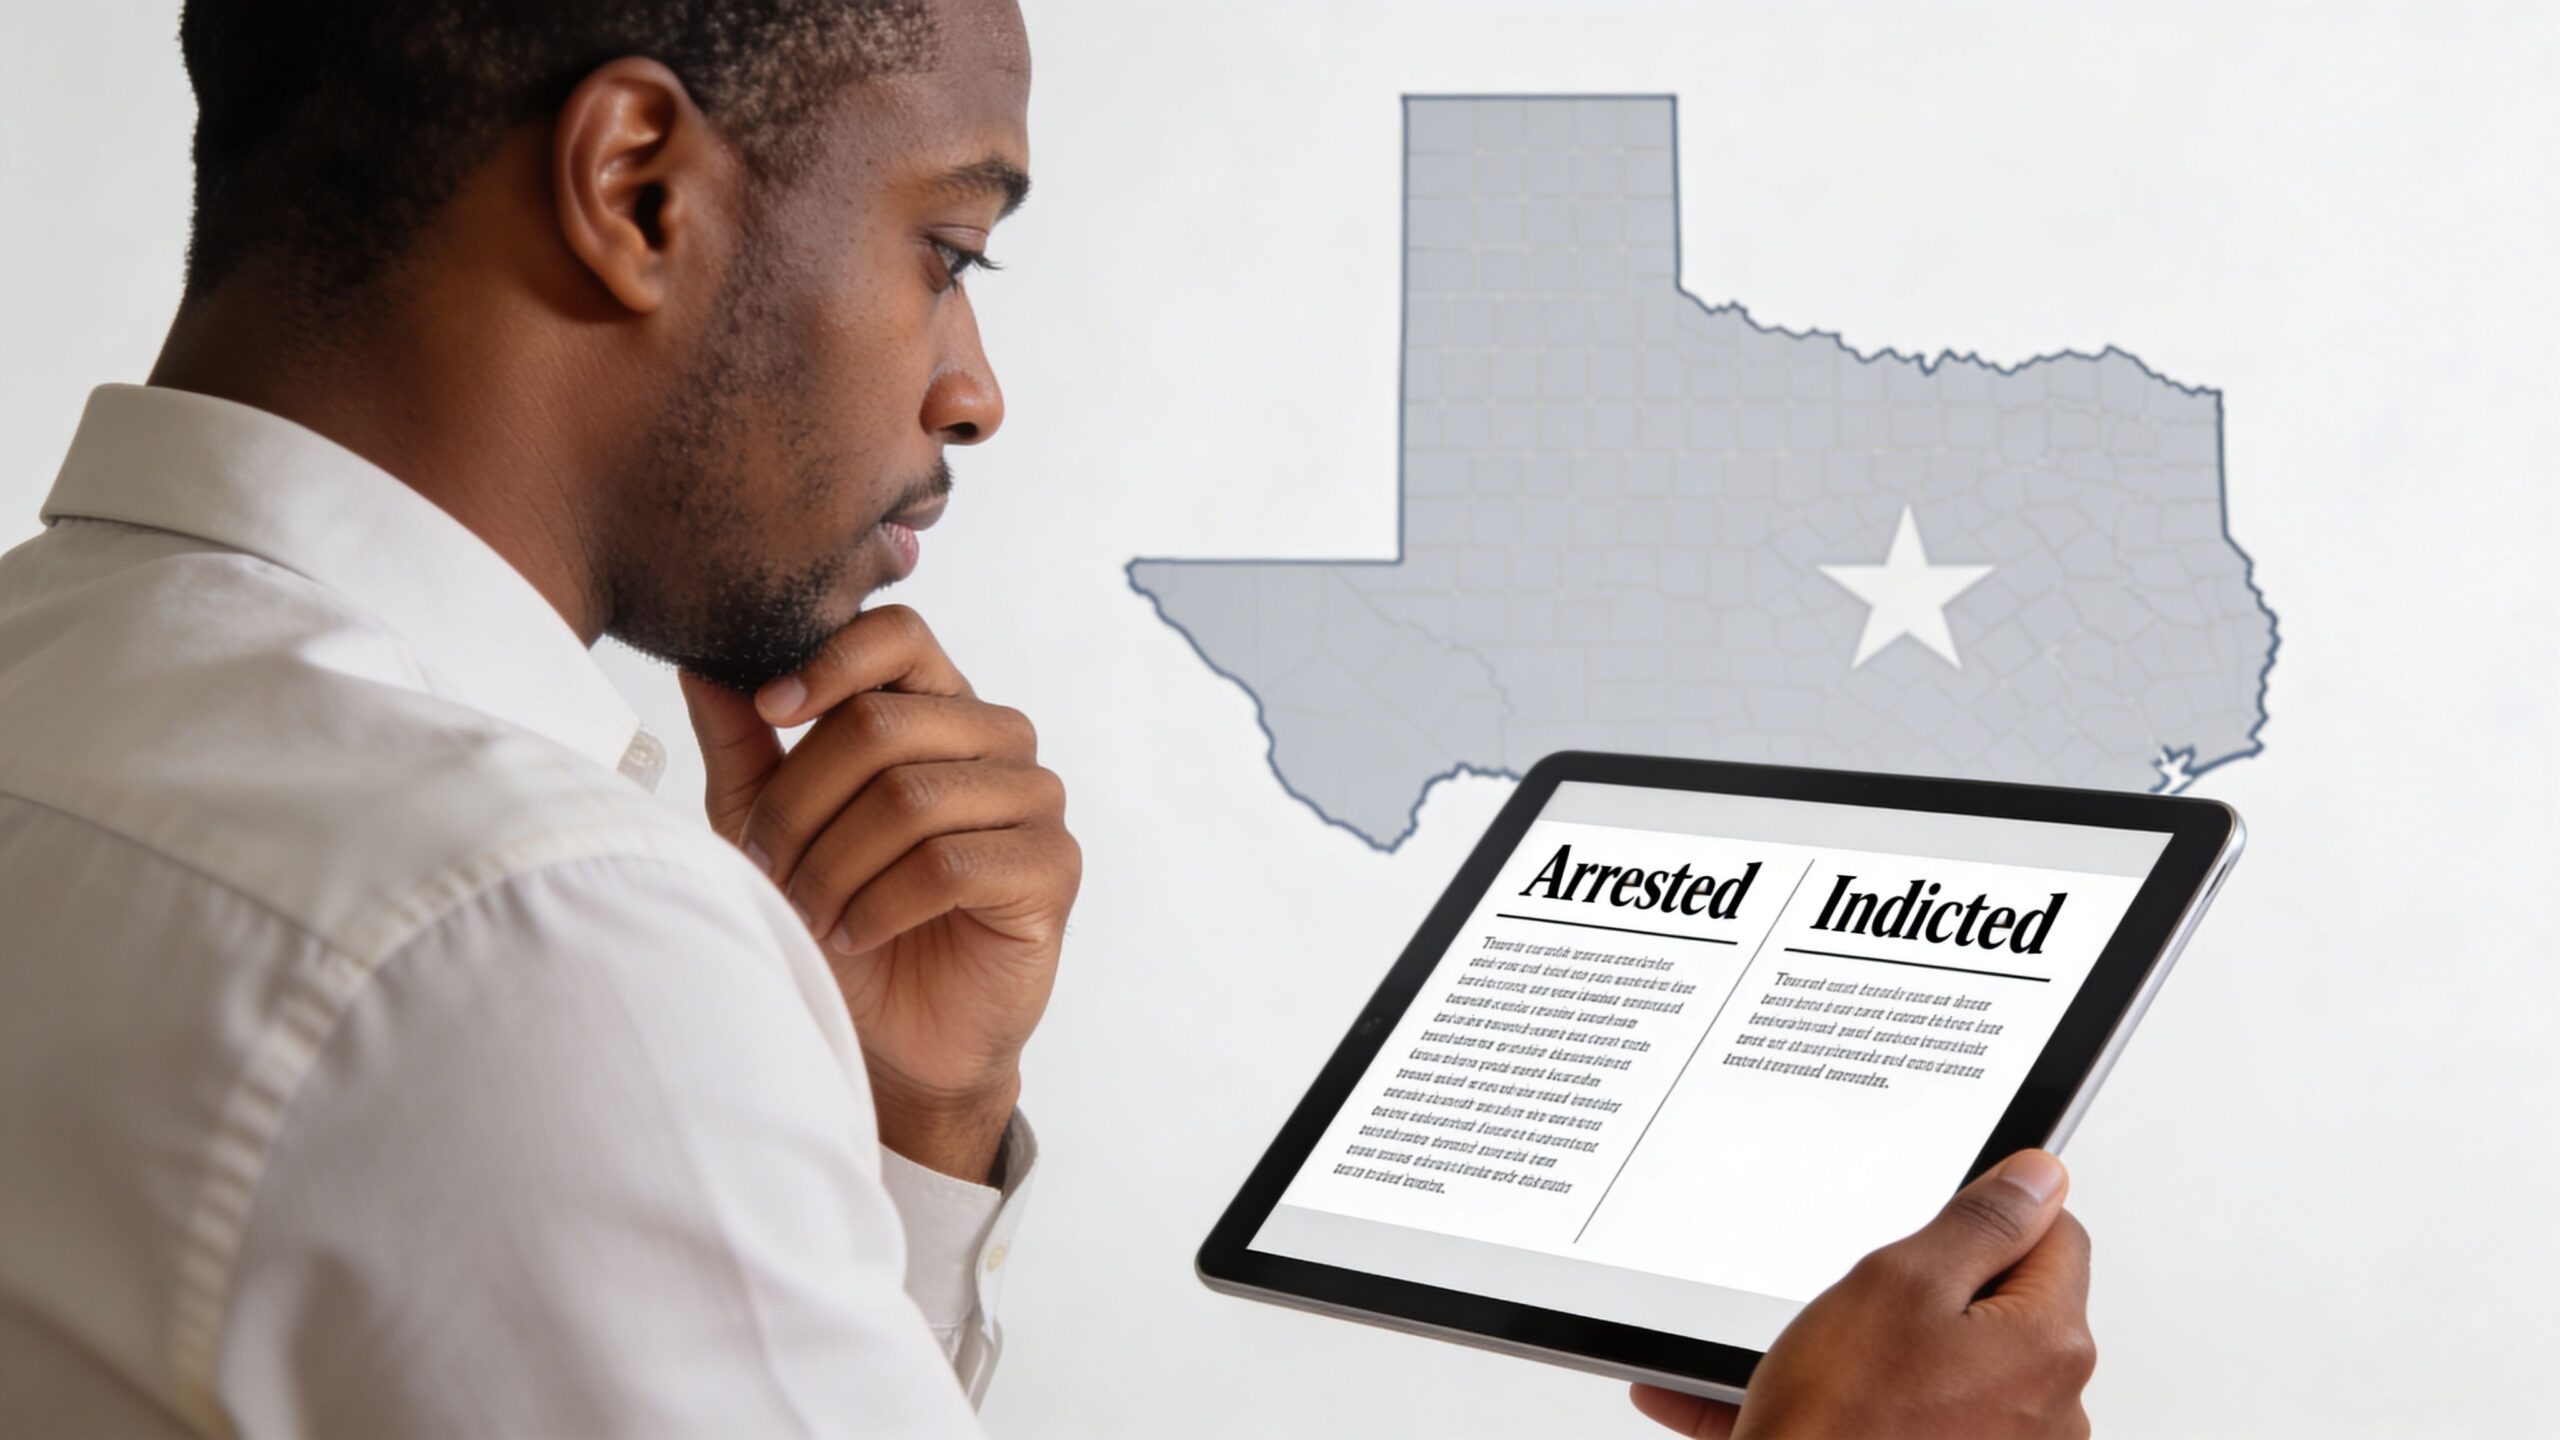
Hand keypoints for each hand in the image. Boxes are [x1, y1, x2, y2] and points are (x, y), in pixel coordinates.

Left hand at [680, 605, 1079, 1182]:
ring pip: (910, 797)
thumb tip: (701, 665)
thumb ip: (746, 746)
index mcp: (937, 707)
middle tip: (764, 866)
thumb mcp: (771, 827)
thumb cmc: (839, 921)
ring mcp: (1034, 800)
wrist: (894, 1041)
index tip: (766, 710)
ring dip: (833, 864)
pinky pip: (951, 863)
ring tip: (809, 912)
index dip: (828, 662)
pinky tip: (855, 935)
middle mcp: (997, 739)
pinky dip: (881, 904)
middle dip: (799, 803)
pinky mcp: (1053, 868)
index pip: (899, 635)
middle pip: (881, 725)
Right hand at [1632, 1150, 2095, 1439]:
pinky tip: (1828, 1402)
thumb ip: (1981, 1222)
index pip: (2055, 1232)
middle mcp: (2053, 1406)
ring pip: (1962, 1359)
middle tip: (1872, 1310)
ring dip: (1902, 1350)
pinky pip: (1936, 1412)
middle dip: (1937, 1291)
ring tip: (1836, 1368)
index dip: (1985, 1220)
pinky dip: (1886, 1399)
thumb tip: (2040, 1177)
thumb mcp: (1898, 1283)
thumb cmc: (1842, 1422)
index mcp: (2048, 1343)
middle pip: (2008, 1301)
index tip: (1932, 1237)